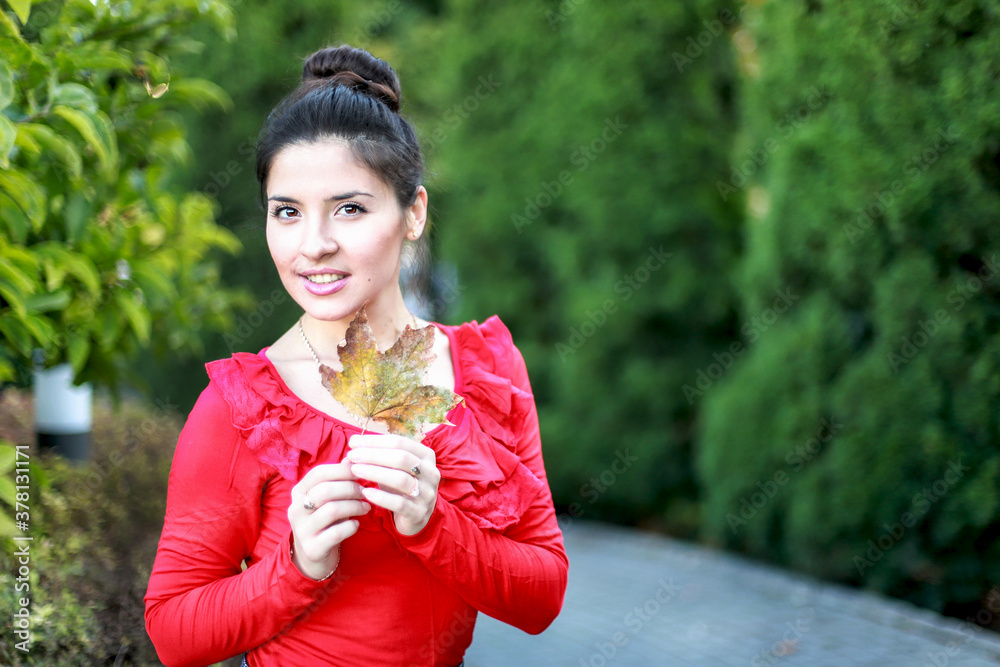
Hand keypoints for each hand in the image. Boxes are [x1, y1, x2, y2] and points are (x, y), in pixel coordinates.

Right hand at [288, 461, 370, 579]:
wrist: (313, 556)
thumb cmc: (325, 521)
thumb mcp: (329, 498)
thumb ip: (339, 479)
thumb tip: (352, 457)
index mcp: (298, 492)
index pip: (319, 473)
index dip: (342, 470)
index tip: (360, 473)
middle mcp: (295, 509)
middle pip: (326, 490)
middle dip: (351, 489)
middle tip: (366, 492)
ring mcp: (302, 530)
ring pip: (332, 510)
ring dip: (354, 506)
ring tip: (366, 507)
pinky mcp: (312, 548)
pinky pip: (336, 533)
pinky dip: (351, 526)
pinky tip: (356, 525)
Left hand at [345, 433, 439, 535]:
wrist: (416, 517)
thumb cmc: (400, 487)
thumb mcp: (394, 468)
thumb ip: (379, 455)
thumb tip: (354, 442)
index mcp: (426, 456)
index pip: (400, 442)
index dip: (375, 441)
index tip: (353, 442)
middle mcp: (431, 473)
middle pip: (401, 458)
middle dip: (374, 455)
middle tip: (352, 456)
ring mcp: (426, 493)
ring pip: (401, 479)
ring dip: (375, 473)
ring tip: (355, 470)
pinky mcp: (419, 512)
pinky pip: (399, 503)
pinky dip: (381, 497)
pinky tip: (366, 492)